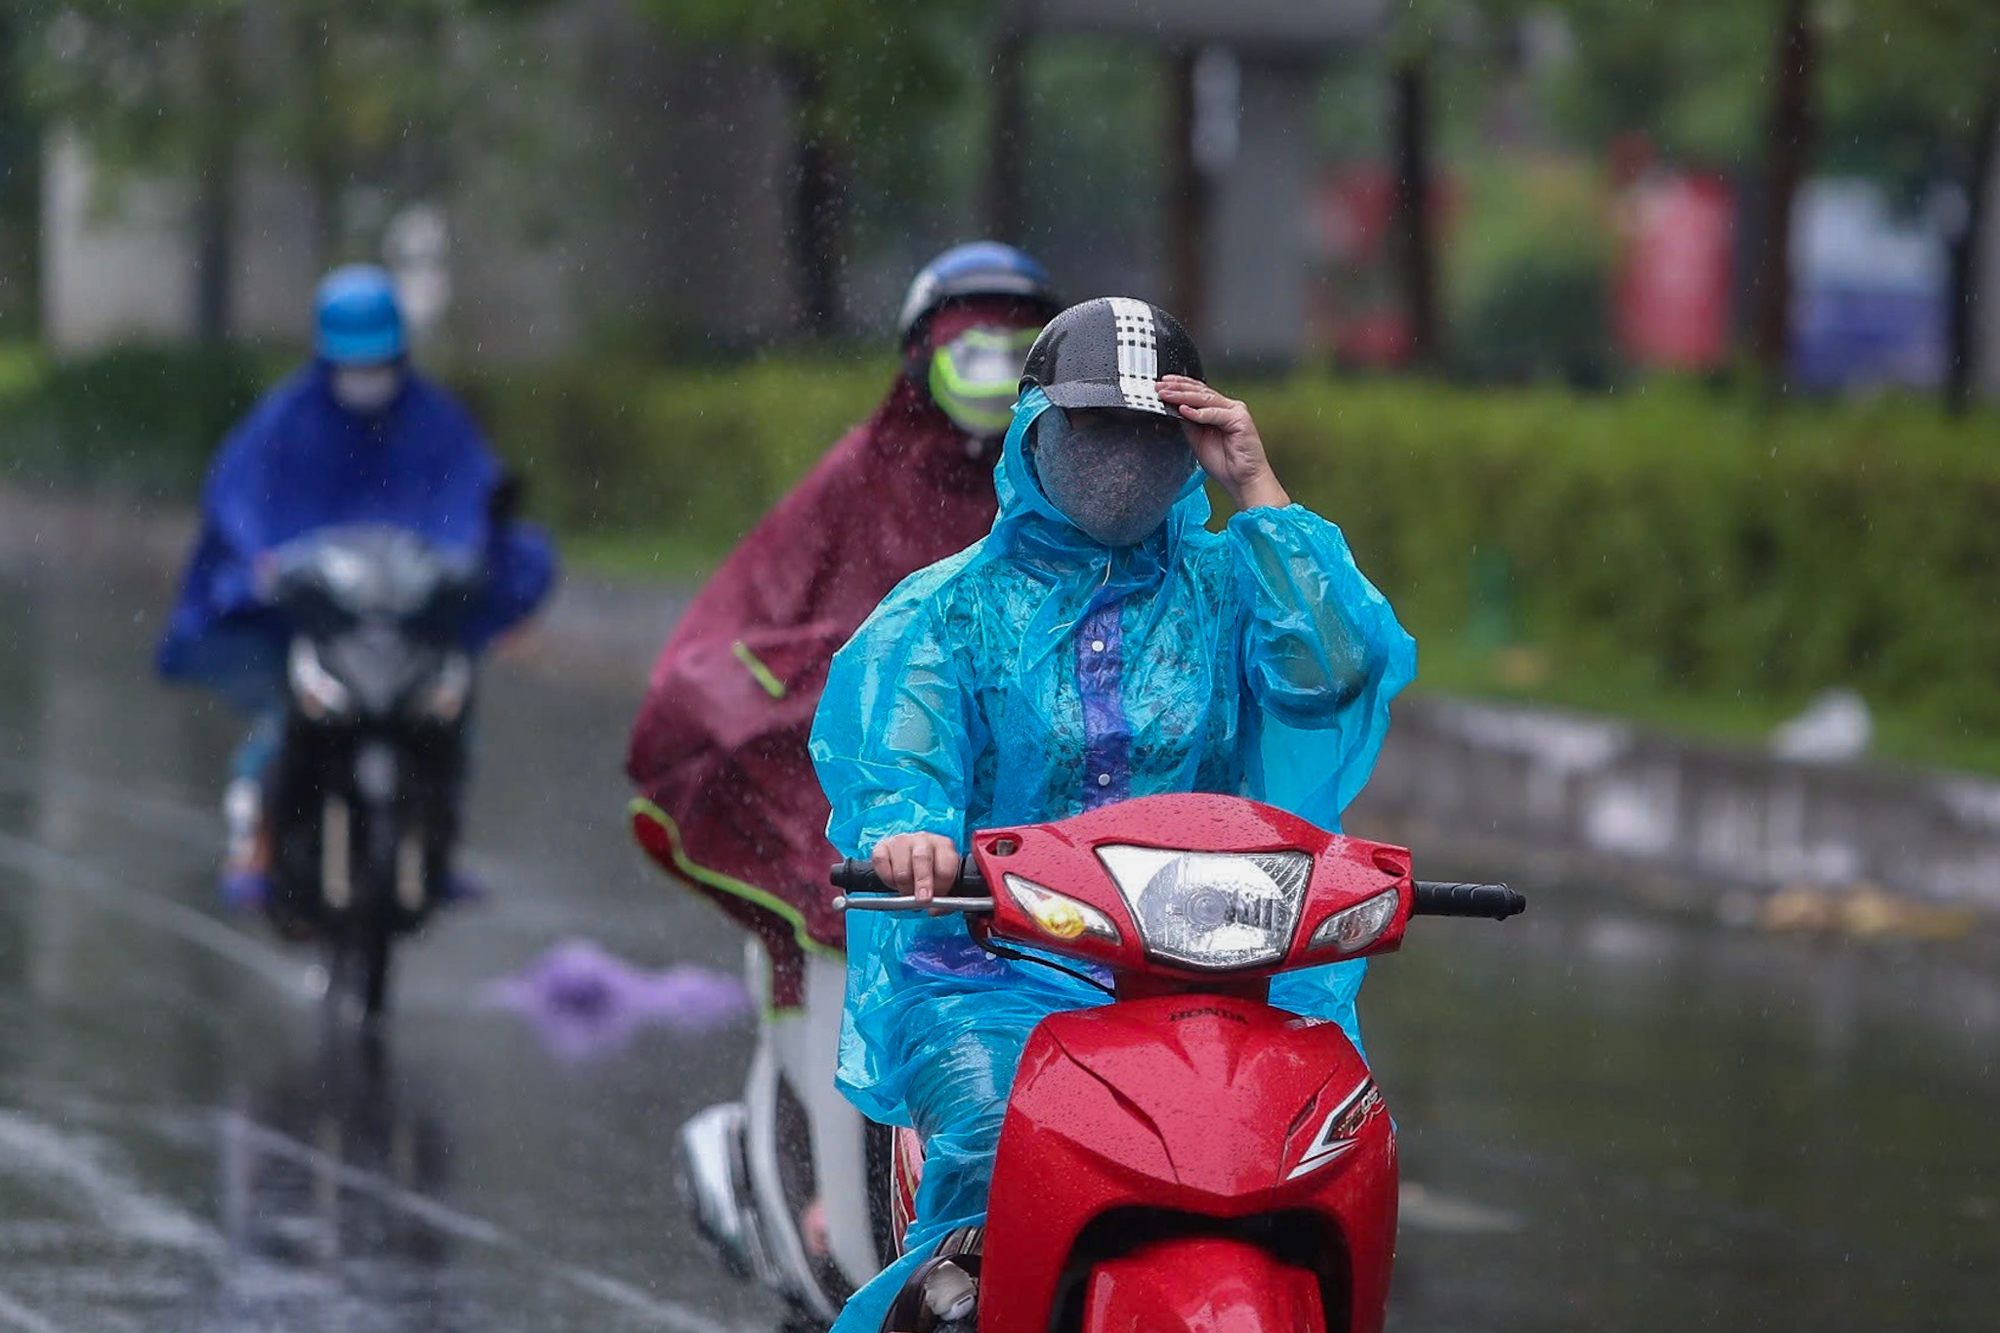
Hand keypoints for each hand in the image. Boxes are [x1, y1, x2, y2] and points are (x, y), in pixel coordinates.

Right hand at [870, 832, 962, 904]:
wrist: (910, 862)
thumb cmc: (930, 873)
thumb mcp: (944, 884)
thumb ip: (944, 900)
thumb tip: (934, 911)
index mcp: (944, 846)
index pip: (945, 865)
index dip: (942, 885)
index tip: (937, 899)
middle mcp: (923, 839)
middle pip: (922, 859)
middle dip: (922, 883)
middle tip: (922, 900)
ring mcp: (902, 840)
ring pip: (901, 866)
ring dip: (903, 886)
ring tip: (907, 892)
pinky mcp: (882, 846)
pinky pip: (881, 862)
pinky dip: (886, 878)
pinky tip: (893, 882)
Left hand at [1156, 375, 1290, 510]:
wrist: (1243, 480)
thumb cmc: (1225, 463)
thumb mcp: (1198, 440)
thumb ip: (1188, 423)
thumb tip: (1174, 409)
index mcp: (1219, 410)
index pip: (1197, 392)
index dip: (1179, 386)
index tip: (1163, 384)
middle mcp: (1228, 408)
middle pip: (1200, 392)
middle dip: (1178, 388)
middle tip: (1161, 387)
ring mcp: (1235, 411)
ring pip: (1205, 399)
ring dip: (1184, 396)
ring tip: (1167, 395)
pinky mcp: (1240, 420)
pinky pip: (1215, 413)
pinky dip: (1198, 413)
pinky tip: (1184, 410)